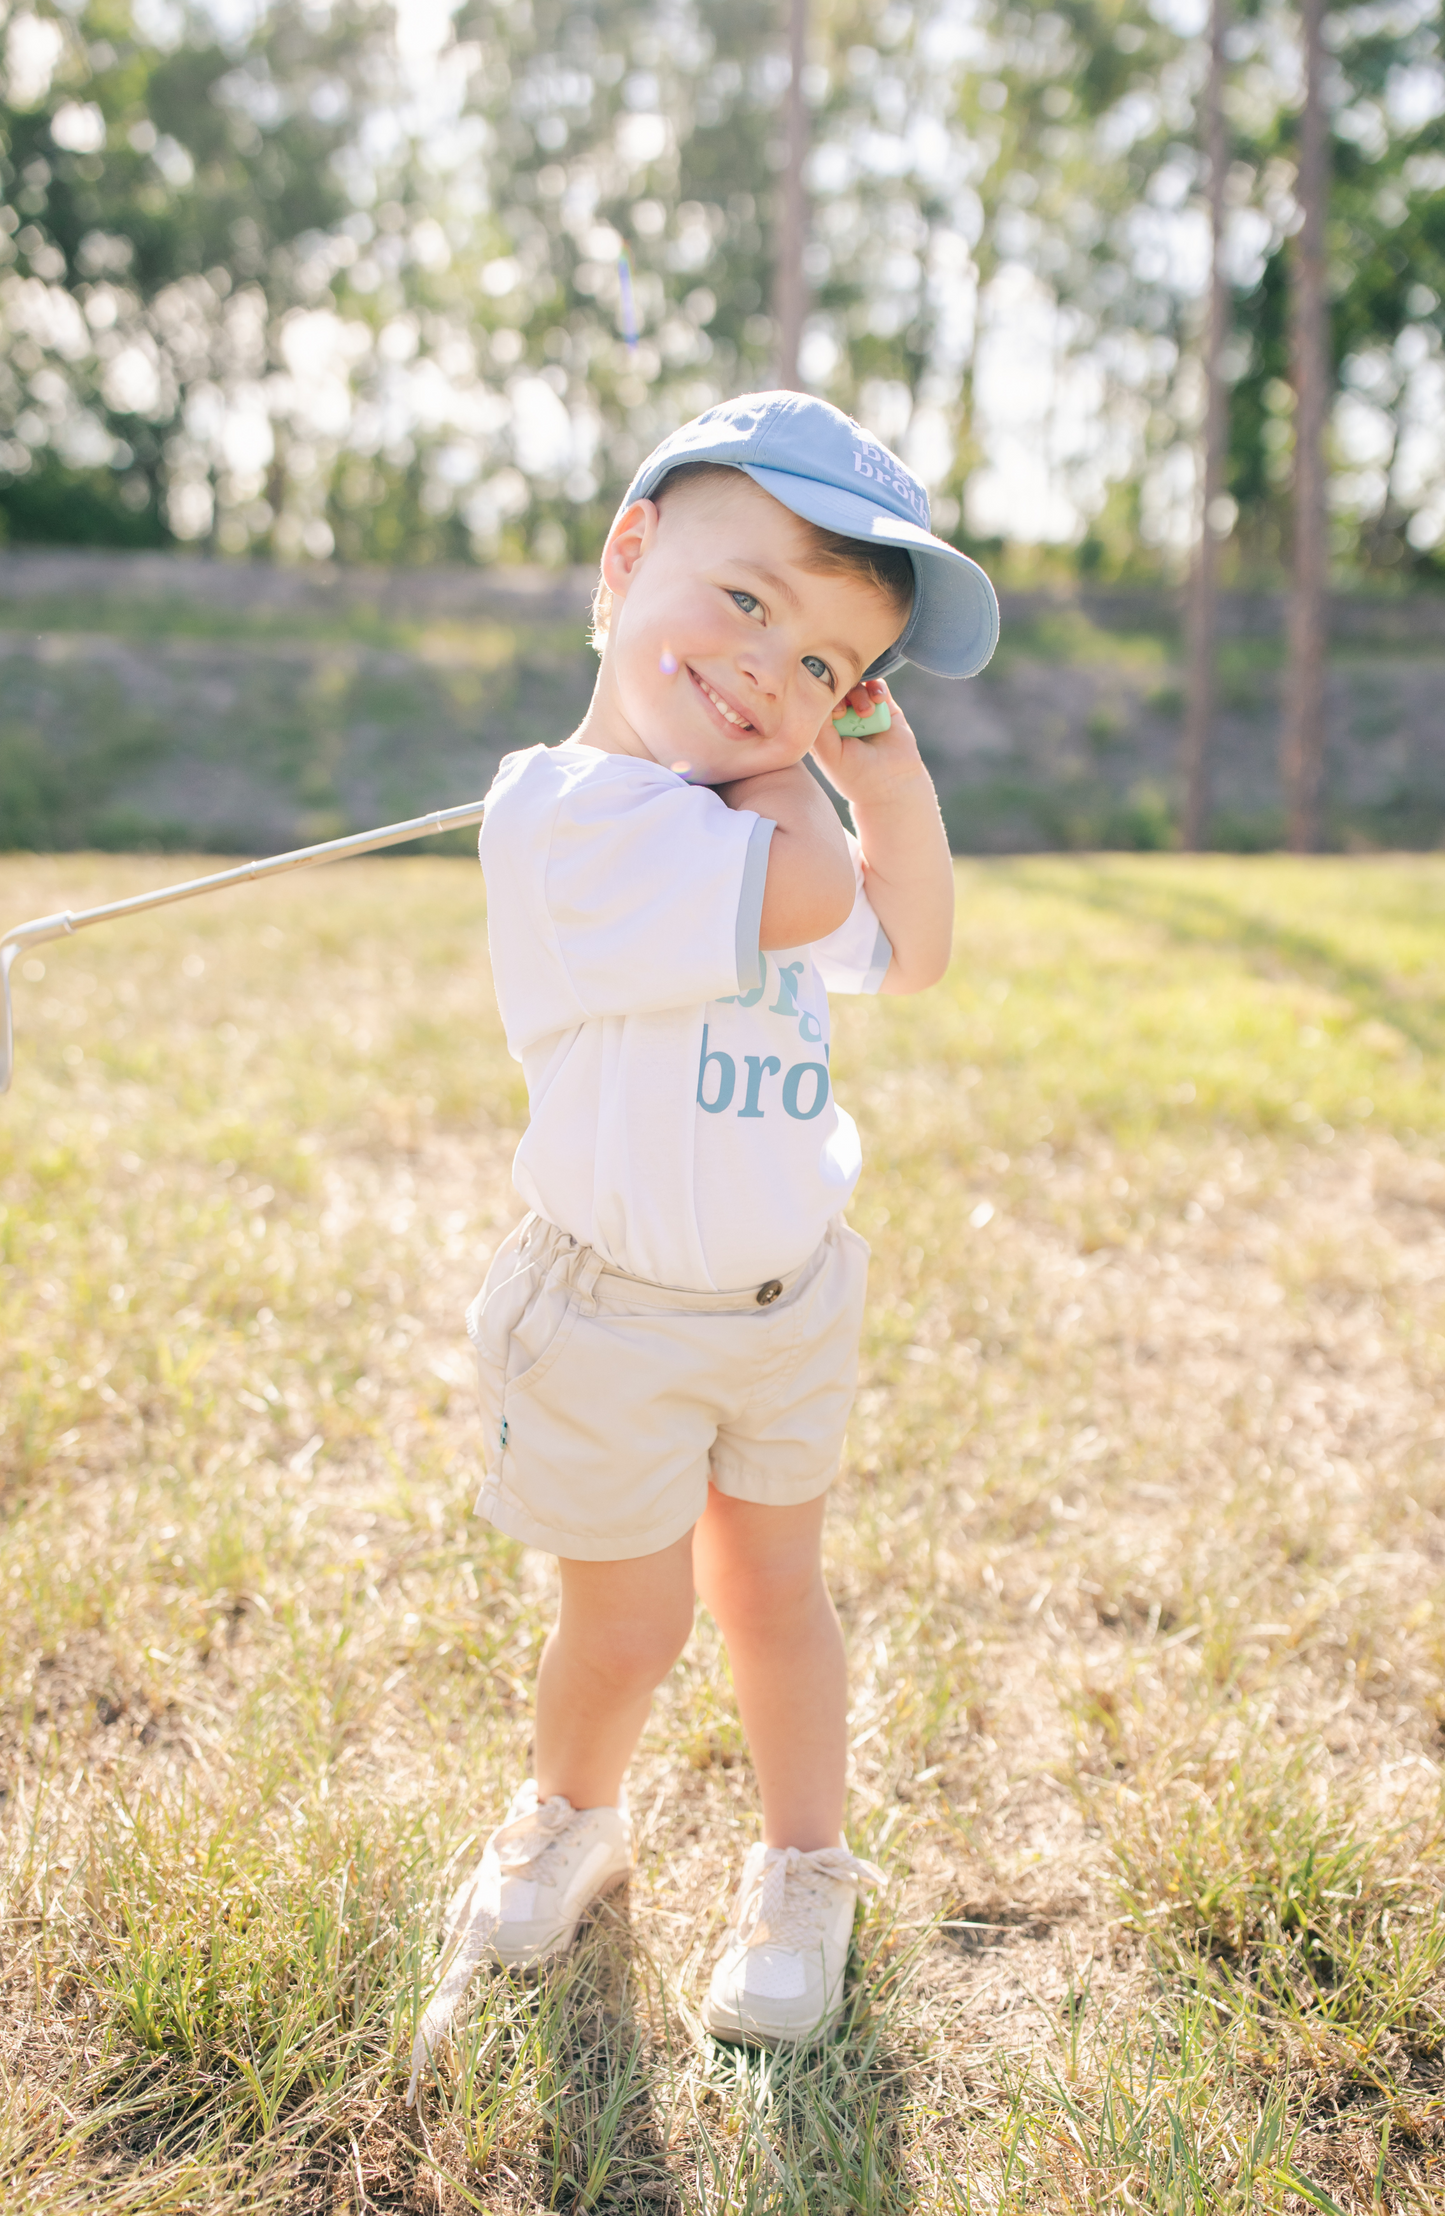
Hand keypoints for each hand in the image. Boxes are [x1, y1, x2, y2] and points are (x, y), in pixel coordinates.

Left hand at [810, 680, 928, 809]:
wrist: (893, 784)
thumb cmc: (855, 774)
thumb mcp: (828, 753)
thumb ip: (819, 726)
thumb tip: (817, 692)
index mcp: (821, 729)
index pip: (812, 701)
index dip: (818, 698)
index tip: (830, 713)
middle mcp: (840, 717)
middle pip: (833, 688)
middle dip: (839, 693)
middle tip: (845, 711)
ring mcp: (861, 710)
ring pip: (855, 683)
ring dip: (859, 693)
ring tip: (866, 713)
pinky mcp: (883, 707)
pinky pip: (877, 685)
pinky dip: (876, 688)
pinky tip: (879, 700)